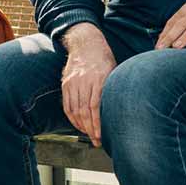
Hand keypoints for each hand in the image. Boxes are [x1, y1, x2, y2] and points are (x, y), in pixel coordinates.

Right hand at [61, 24, 116, 145]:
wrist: (86, 43)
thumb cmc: (104, 59)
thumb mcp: (114, 71)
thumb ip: (113, 89)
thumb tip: (119, 110)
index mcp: (98, 78)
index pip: (95, 106)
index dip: (97, 123)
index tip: (101, 136)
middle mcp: (83, 81)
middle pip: (84, 111)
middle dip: (90, 129)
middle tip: (96, 141)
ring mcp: (73, 82)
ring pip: (75, 110)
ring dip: (81, 126)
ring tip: (89, 135)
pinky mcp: (65, 84)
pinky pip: (67, 105)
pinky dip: (72, 118)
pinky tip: (79, 125)